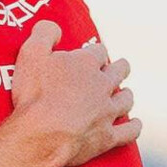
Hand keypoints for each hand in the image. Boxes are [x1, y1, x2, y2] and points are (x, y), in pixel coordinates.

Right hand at [8, 20, 139, 166]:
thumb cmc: (33, 95)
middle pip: (119, 71)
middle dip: (118, 68)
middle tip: (117, 68)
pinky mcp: (107, 137)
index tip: (91, 54)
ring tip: (124, 94)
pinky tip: (135, 124)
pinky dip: (134, 127)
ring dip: (126, 95)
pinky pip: (129, 131)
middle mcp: (102, 85)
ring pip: (126, 99)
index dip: (95, 52)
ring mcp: (107, 112)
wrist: (39, 136)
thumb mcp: (31, 53)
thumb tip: (55, 28)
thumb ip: (45, 33)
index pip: (98, 51)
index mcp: (86, 63)